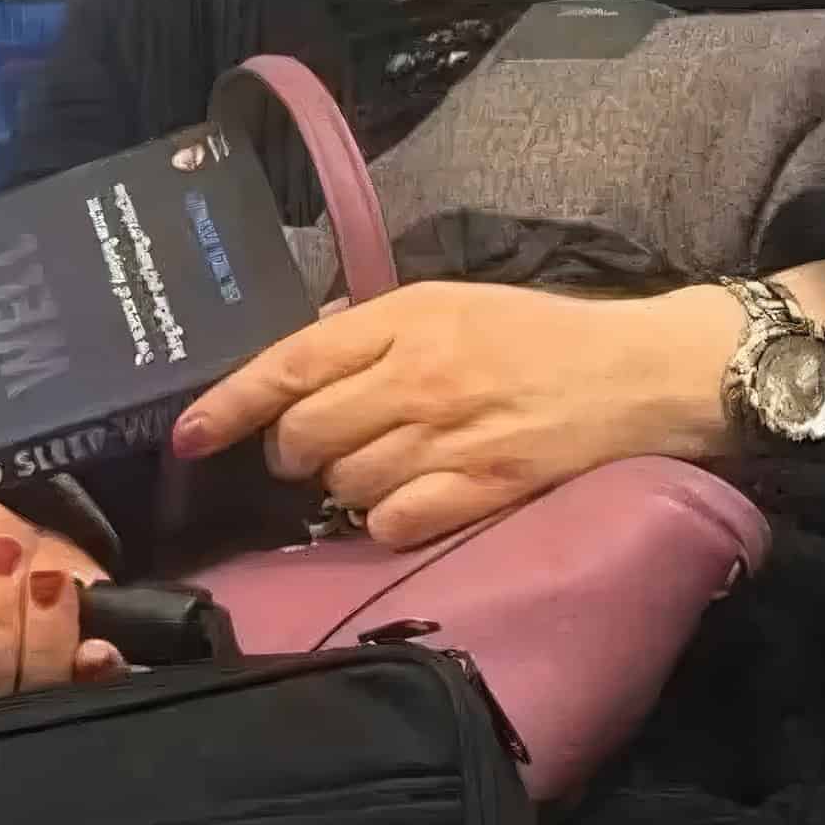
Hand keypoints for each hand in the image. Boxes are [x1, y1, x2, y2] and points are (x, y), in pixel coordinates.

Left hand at [172, 281, 742, 549]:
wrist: (636, 372)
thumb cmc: (537, 332)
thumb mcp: (449, 301)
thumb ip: (373, 329)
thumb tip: (300, 356)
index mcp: (406, 317)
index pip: (291, 362)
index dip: (228, 403)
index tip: (188, 435)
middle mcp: (417, 377)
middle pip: (305, 434)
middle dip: (293, 448)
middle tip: (318, 442)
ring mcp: (449, 438)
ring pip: (343, 484)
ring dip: (343, 484)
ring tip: (379, 462)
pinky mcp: (482, 491)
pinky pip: (392, 523)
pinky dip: (387, 518)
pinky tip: (411, 496)